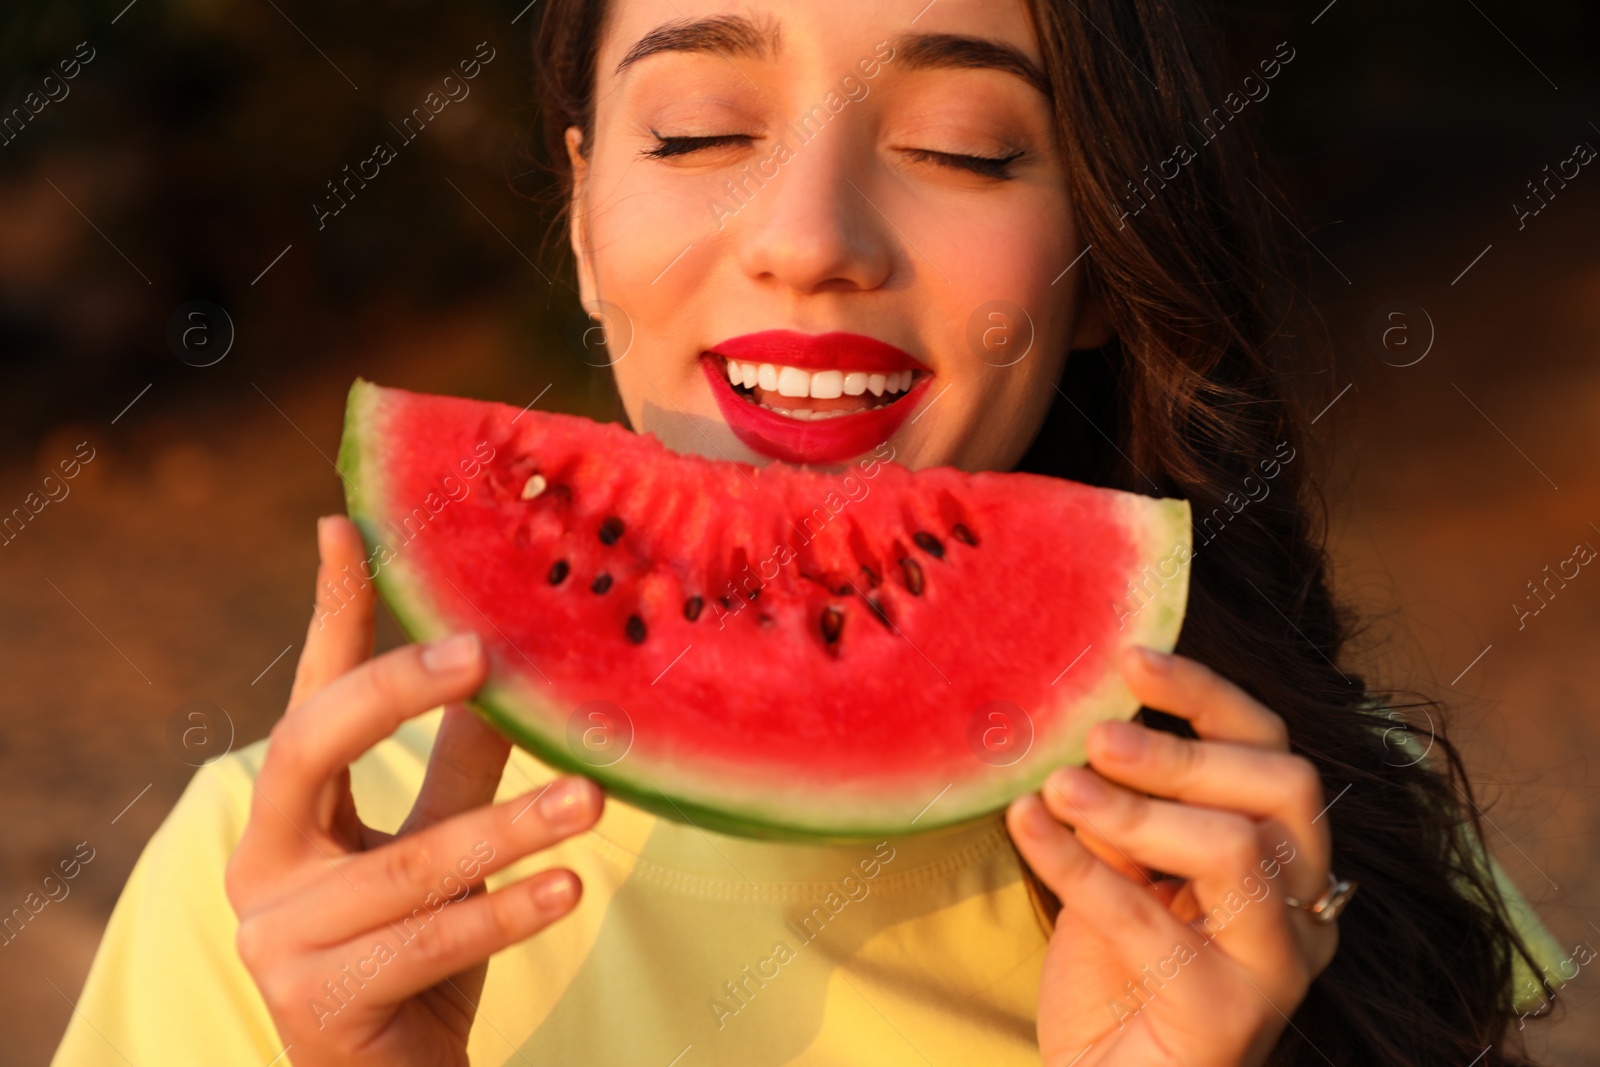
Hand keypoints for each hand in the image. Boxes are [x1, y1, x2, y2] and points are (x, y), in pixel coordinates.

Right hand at [225, 516, 602, 1066]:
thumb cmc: (416, 944)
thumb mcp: (441, 839)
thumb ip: (462, 759)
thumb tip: (513, 661)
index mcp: (286, 810)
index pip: (309, 694)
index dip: (329, 612)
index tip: (345, 523)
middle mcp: (261, 862)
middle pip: (306, 747)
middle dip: (394, 692)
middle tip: (483, 653)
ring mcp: (278, 936)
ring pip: (407, 862)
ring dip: (508, 827)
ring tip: (593, 801)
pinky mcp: (318, 1002)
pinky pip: (428, 941)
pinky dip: (504, 911)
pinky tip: (567, 887)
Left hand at [1006, 647, 1338, 1066]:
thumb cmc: (1116, 981)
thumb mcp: (1122, 872)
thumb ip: (1123, 808)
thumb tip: (1086, 726)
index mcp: (1287, 862)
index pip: (1275, 752)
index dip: (1207, 696)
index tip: (1130, 657)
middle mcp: (1304, 910)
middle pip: (1283, 790)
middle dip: (1183, 751)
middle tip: (1095, 737)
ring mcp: (1276, 966)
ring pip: (1235, 849)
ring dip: (1134, 808)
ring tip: (1057, 787)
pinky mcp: (1228, 1016)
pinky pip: (1152, 924)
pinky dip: (1078, 867)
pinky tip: (1025, 826)